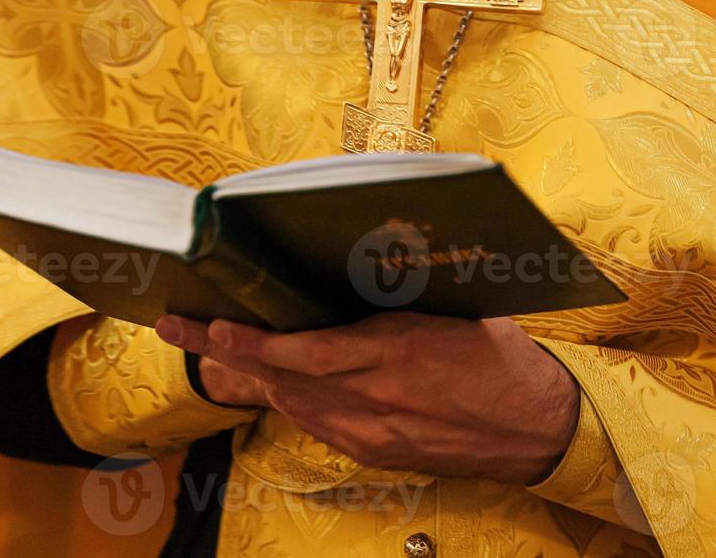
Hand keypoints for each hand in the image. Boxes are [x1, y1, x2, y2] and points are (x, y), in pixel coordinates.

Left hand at [155, 313, 579, 484]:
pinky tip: (269, 380)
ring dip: (249, 373)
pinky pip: (317, 423)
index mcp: (399, 350)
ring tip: (208, 347)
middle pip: (284, 376)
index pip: (309, 351)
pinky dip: (287, 398)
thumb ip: (401, 297)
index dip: (256, 341)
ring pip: (293, 402)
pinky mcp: (377, 451)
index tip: (216, 320)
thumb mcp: (454, 310)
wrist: (536, 426)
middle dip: (226, 350)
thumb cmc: (502, 359)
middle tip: (179, 327)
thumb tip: (355, 264)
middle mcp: (377, 396)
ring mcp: (374, 431)